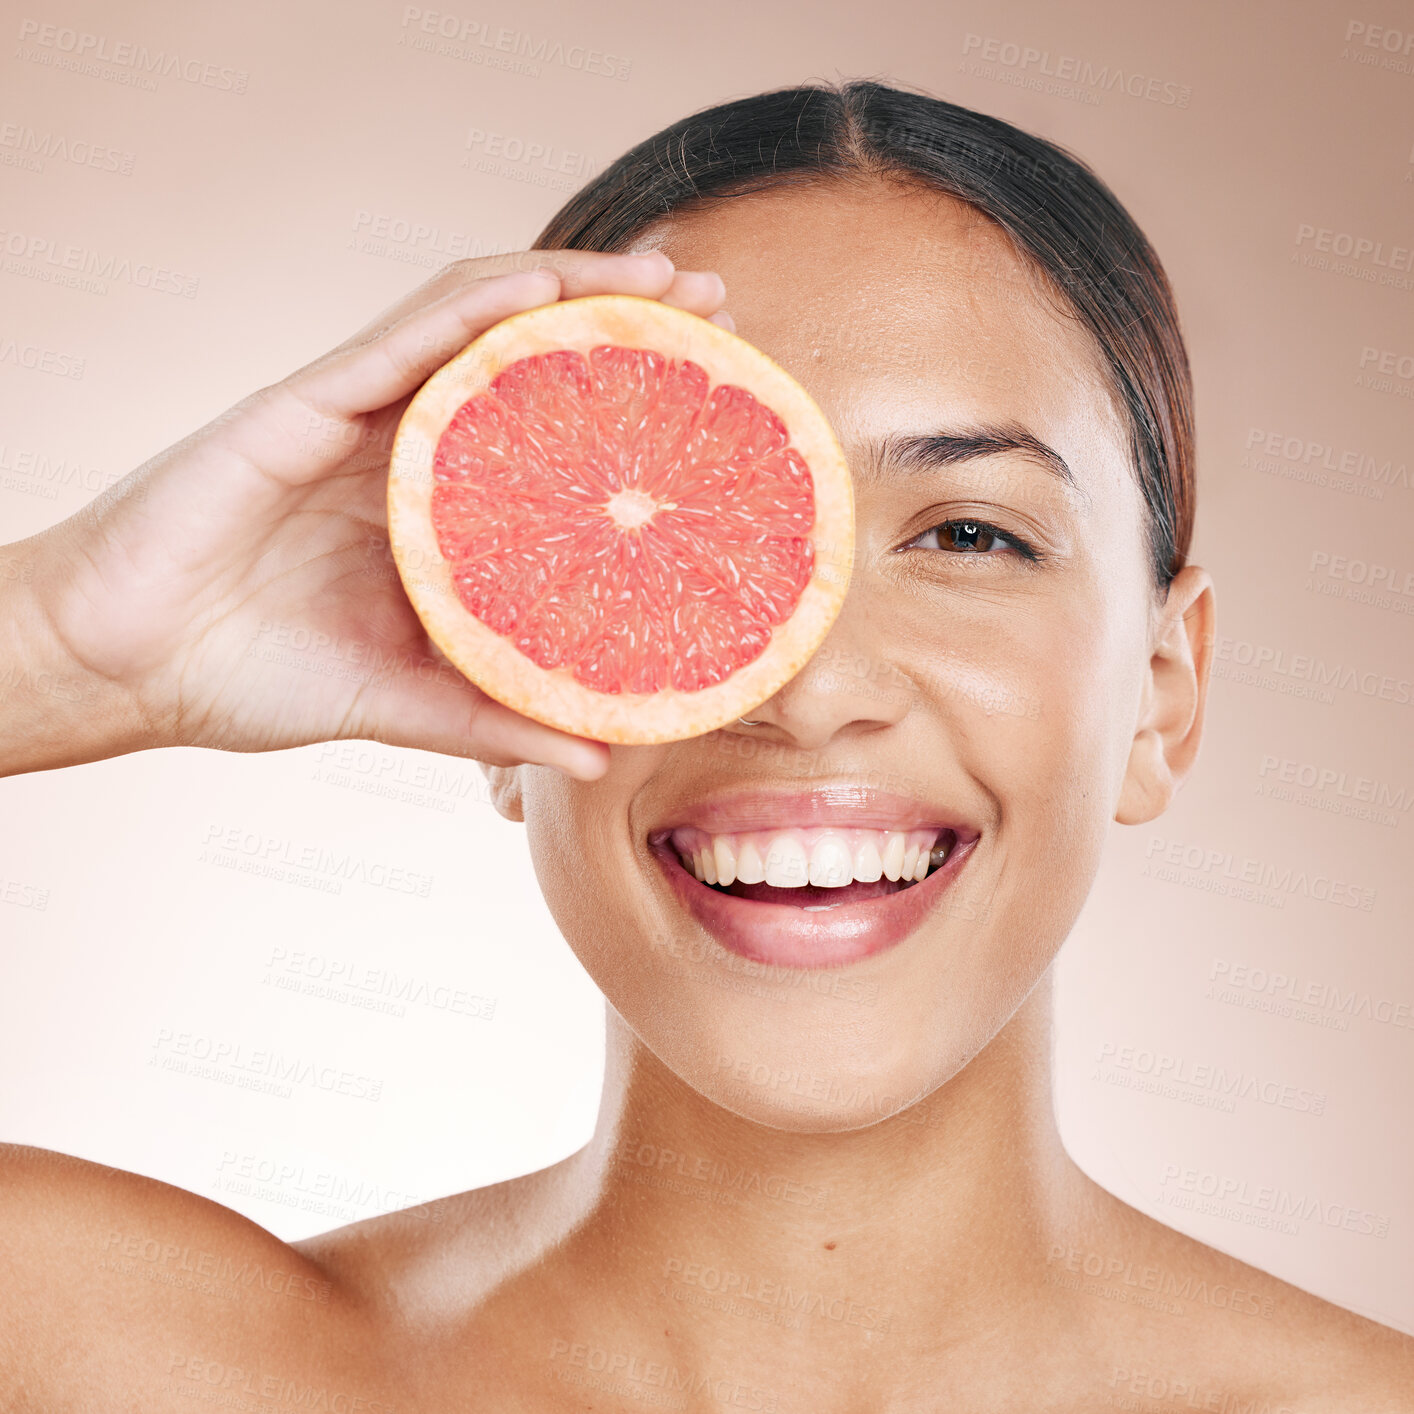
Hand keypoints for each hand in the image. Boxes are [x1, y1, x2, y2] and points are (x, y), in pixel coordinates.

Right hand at [5, 250, 730, 778]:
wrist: (125, 669)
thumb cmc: (250, 676)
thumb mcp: (404, 702)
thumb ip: (495, 717)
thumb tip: (599, 750)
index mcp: (427, 503)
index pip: (542, 423)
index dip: (623, 396)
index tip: (710, 390)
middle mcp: (400, 443)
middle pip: (525, 352)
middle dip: (621, 314)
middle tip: (715, 304)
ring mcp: (352, 415)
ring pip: (473, 319)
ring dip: (569, 285)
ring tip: (660, 277)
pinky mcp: (300, 405)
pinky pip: (398, 338)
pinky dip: (473, 307)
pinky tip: (544, 290)